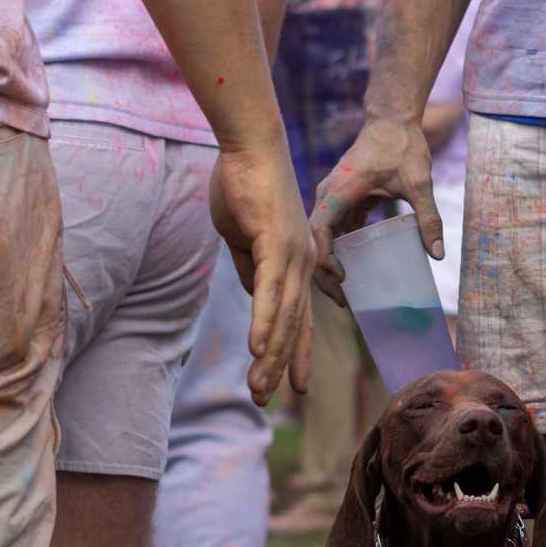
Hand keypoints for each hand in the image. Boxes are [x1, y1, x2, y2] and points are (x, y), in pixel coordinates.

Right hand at [209, 144, 314, 402]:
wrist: (249, 144)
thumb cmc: (243, 184)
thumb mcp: (244, 237)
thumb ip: (251, 267)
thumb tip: (254, 295)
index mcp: (297, 262)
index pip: (300, 318)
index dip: (298, 354)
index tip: (294, 387)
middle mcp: (303, 263)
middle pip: (293, 327)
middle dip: (279, 368)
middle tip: (263, 402)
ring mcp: (292, 254)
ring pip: (283, 317)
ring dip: (270, 357)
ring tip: (257, 388)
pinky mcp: (276, 243)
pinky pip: (270, 291)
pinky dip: (264, 322)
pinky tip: (259, 350)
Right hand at [309, 115, 442, 301]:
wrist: (392, 120)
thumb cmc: (402, 146)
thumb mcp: (419, 182)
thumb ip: (428, 218)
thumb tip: (438, 254)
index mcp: (339, 190)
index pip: (319, 229)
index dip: (325, 257)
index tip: (342, 277)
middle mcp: (329, 196)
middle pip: (315, 240)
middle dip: (324, 273)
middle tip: (343, 301)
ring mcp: (333, 200)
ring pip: (322, 239)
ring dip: (330, 266)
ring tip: (346, 295)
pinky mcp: (342, 202)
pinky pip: (334, 232)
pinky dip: (339, 253)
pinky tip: (353, 274)